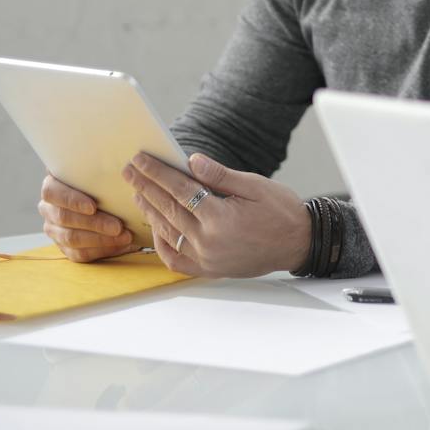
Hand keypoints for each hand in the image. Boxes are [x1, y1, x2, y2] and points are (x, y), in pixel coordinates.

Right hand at [39, 175, 137, 261]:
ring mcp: (54, 229)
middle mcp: (48, 208)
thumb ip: (101, 171)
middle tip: (118, 226)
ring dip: (100, 239)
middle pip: (64, 218)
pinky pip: (79, 253)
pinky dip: (102, 250)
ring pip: (71, 239)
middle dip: (94, 224)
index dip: (71, 200)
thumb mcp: (99, 173)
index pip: (52, 192)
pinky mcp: (64, 247)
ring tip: (125, 237)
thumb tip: (125, 170)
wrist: (106, 200)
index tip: (93, 207)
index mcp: (52, 186)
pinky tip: (120, 245)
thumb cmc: (103, 181)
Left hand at [121, 152, 312, 277]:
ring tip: (138, 192)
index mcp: (221, 218)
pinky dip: (161, 242)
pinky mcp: (207, 269)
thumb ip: (221, 175)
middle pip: (168, 208)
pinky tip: (156, 226)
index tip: (141, 160)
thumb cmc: (282, 213)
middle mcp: (208, 241)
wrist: (299, 244)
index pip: (180, 189)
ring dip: (150, 210)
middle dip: (146, 186)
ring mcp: (206, 258)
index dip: (158, 172)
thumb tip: (192, 161)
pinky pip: (174, 258)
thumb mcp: (257, 186)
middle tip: (129, 171)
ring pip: (167, 231)